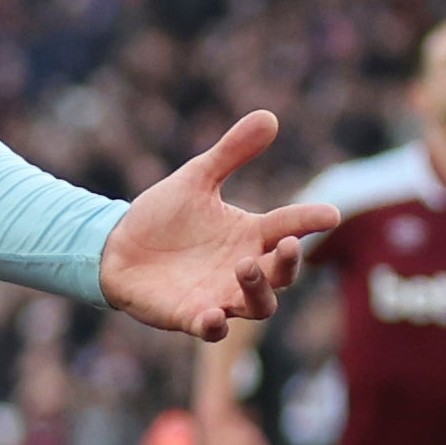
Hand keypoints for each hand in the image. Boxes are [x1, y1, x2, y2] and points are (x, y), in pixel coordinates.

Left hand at [99, 110, 336, 340]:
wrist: (115, 246)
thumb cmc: (163, 216)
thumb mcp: (197, 179)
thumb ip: (232, 153)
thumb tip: (269, 115)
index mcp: (249, 235)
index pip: (289, 228)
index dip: (309, 221)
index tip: (330, 213)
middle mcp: (242, 268)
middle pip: (282, 275)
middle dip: (287, 263)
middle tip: (284, 243)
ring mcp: (219, 295)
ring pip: (257, 305)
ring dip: (256, 290)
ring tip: (244, 266)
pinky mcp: (189, 316)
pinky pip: (211, 329)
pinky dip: (215, 325)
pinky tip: (213, 316)